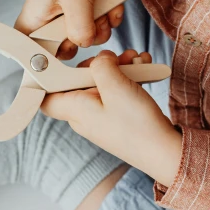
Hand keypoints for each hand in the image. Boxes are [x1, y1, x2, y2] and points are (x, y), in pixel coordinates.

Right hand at [16, 0, 119, 59]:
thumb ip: (79, 28)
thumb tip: (85, 44)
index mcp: (34, 19)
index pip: (32, 54)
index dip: (48, 61)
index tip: (67, 55)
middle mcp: (48, 20)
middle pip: (65, 49)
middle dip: (84, 40)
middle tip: (93, 27)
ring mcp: (67, 14)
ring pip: (85, 37)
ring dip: (101, 28)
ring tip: (105, 11)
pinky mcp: (84, 8)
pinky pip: (98, 24)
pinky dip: (108, 18)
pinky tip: (113, 7)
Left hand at [42, 50, 182, 186]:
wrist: (163, 152)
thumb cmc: (136, 125)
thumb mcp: (116, 86)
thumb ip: (100, 66)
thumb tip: (99, 59)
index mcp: (74, 110)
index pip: (46, 97)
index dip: (48, 77)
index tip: (61, 59)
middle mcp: (83, 115)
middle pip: (79, 82)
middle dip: (100, 65)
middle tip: (118, 58)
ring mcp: (101, 117)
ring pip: (102, 85)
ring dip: (119, 69)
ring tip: (137, 60)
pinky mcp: (117, 118)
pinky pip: (116, 93)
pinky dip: (128, 80)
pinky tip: (144, 69)